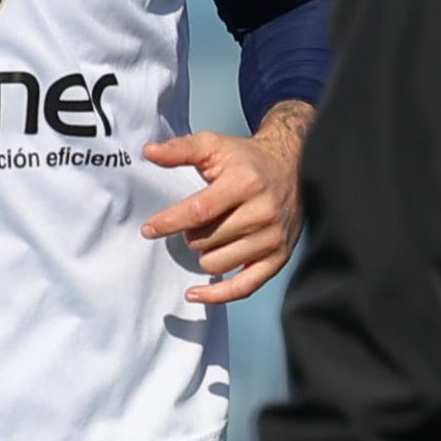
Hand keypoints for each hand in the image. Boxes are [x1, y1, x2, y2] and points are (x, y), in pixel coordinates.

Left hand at [139, 101, 311, 303]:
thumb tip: (149, 151)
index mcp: (245, 183)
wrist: (293, 167)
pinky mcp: (279, 257)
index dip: (169, 222)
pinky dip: (217, 295)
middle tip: (198, 219)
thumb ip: (180, 149)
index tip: (148, 229)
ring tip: (212, 235)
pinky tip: (195, 294)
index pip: (199, 211)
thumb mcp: (214, 145)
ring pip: (216, 263)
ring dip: (204, 253)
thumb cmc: (247, 159)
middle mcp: (262, 212)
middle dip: (190, 232)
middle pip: (205, 239)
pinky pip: (244, 287)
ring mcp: (272, 238)